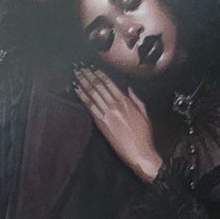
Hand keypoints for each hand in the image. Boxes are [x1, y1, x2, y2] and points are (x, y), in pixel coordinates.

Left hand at [74, 65, 163, 182]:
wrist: (139, 152)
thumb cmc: (143, 135)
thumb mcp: (143, 113)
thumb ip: (135, 99)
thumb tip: (129, 88)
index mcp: (126, 101)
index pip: (110, 82)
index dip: (99, 72)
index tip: (92, 66)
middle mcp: (116, 105)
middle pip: (99, 85)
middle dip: (88, 74)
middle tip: (79, 65)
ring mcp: (107, 114)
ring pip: (93, 93)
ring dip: (83, 82)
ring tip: (76, 73)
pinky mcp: (102, 124)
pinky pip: (90, 107)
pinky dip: (83, 97)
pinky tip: (77, 90)